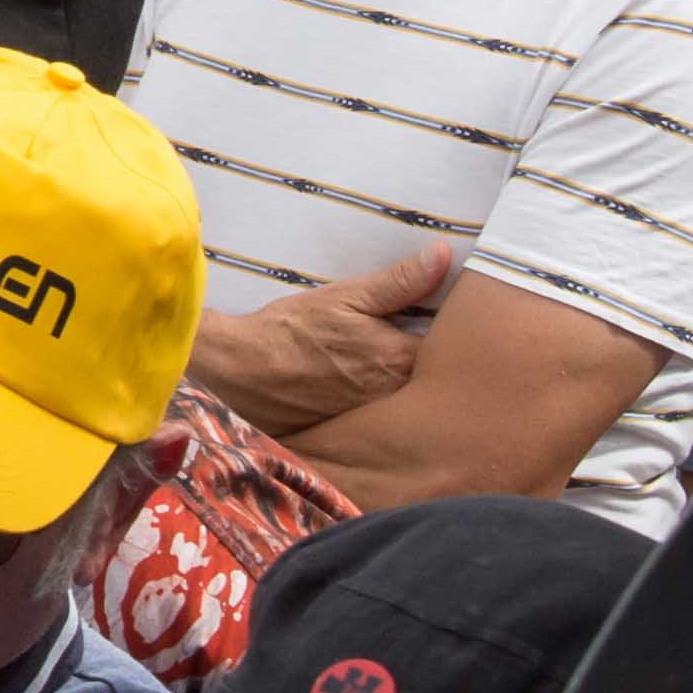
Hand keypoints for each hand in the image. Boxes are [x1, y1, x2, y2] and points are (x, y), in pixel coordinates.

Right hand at [193, 242, 450, 434]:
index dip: (451, 334)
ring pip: (410, 401)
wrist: (241, 371)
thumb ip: (401, 281)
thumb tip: (443, 256)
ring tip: (384, 364)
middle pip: (434, 381)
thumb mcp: (346, 296)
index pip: (451, 350)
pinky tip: (363, 389)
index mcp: (401, 360)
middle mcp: (396, 398)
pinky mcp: (356, 436)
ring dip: (410, 386)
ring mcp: (376, 422)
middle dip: (434, 363)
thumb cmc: (293, 330)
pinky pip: (386, 420)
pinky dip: (385, 407)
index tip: (446, 319)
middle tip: (415, 339)